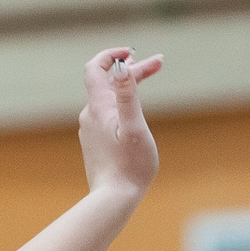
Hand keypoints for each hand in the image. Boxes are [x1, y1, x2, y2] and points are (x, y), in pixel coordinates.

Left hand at [79, 47, 163, 198]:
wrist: (113, 198)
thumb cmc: (130, 165)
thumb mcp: (135, 127)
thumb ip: (127, 96)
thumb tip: (121, 67)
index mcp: (99, 107)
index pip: (95, 68)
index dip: (111, 55)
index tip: (132, 52)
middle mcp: (90, 115)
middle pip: (107, 83)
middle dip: (132, 71)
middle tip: (159, 64)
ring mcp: (91, 130)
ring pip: (108, 99)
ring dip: (127, 87)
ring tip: (146, 79)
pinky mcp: (95, 142)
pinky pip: (107, 115)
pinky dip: (121, 105)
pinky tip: (133, 112)